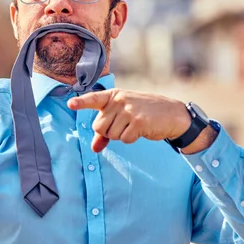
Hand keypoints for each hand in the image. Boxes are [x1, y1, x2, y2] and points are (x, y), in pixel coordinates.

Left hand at [68, 89, 191, 152]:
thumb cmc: (145, 114)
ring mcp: (129, 110)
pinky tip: (141, 129)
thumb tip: (94, 148)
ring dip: (122, 136)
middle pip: (99, 126)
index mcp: (114, 95)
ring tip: (135, 125)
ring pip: (111, 135)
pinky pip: (124, 139)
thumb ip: (106, 131)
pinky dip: (131, 139)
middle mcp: (120, 100)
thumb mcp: (124, 116)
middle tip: (125, 125)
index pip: (94, 98)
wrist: (172, 114)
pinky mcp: (138, 121)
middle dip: (109, 132)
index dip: (81, 102)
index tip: (70, 104)